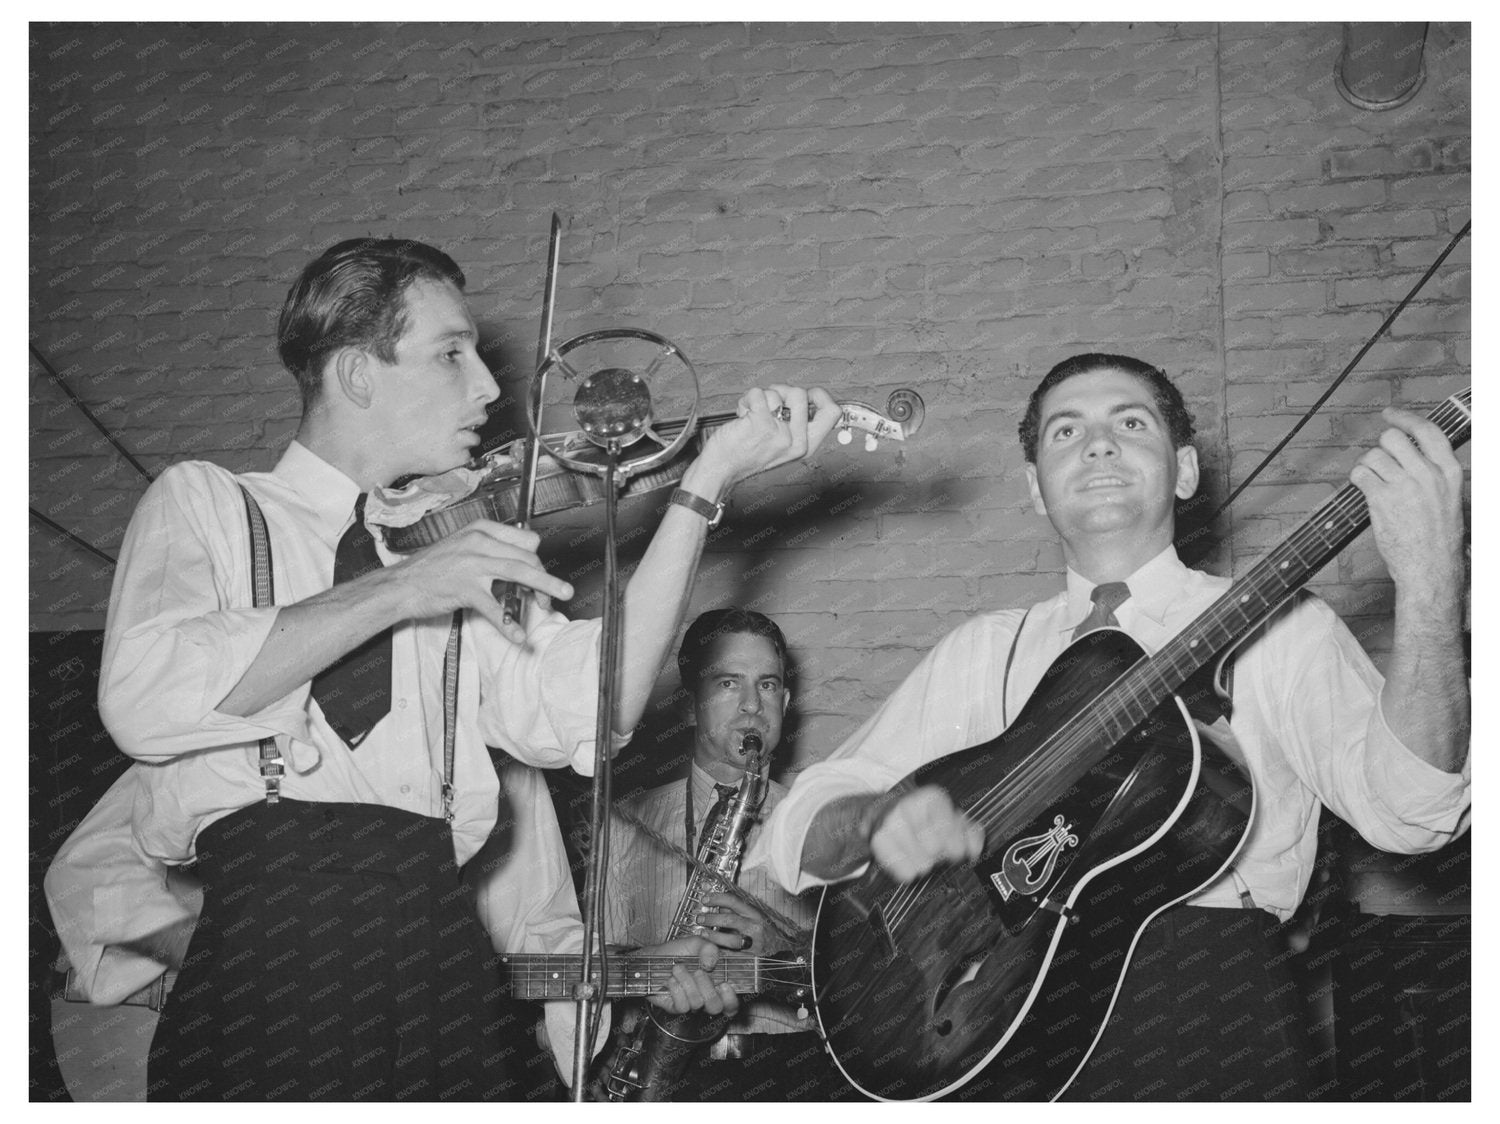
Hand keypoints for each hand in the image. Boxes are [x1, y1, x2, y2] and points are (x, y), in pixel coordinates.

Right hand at [384, 519, 573, 644]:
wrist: (401, 584)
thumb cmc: (433, 568)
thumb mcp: (464, 546)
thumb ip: (492, 551)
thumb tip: (524, 566)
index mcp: (482, 529)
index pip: (526, 539)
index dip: (538, 558)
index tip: (541, 574)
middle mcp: (479, 542)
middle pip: (527, 556)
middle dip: (545, 578)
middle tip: (556, 594)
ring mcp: (472, 564)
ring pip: (519, 572)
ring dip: (543, 588)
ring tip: (552, 602)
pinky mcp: (464, 588)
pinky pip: (493, 607)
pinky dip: (508, 623)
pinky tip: (517, 635)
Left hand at [636, 936, 740, 1016]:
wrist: (652, 958)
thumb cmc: (675, 951)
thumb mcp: (695, 943)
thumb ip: (709, 948)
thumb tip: (711, 965)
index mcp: (716, 983)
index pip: (731, 1003)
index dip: (731, 999)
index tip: (724, 984)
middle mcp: (705, 996)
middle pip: (716, 1006)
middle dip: (707, 988)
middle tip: (698, 972)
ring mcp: (690, 1003)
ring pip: (697, 1004)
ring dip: (687, 983)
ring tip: (677, 969)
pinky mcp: (676, 1007)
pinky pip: (682, 1005)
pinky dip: (676, 989)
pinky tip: (671, 979)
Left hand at [688, 384, 841, 496]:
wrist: (721, 469)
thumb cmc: (745, 455)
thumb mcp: (782, 446)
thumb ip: (797, 425)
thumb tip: (806, 397)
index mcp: (806, 446)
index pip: (833, 413)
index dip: (820, 396)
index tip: (806, 395)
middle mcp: (796, 441)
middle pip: (803, 394)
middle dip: (782, 390)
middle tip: (770, 404)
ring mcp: (779, 433)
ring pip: (779, 391)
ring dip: (762, 396)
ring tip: (753, 412)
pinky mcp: (761, 424)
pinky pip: (759, 393)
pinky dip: (747, 399)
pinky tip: (744, 413)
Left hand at [693, 891, 771, 952]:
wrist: (780, 946)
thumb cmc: (762, 927)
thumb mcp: (751, 913)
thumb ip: (732, 905)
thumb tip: (711, 892)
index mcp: (754, 913)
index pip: (734, 901)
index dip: (717, 898)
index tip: (705, 899)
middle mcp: (754, 927)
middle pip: (730, 920)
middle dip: (711, 918)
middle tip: (699, 918)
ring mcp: (752, 943)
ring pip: (731, 940)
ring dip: (713, 936)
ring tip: (702, 933)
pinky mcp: (750, 957)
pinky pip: (732, 954)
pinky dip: (720, 950)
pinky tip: (710, 947)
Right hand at [868, 786, 984, 882]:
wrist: (882, 812)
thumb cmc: (922, 819)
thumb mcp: (951, 819)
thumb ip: (970, 833)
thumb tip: (975, 851)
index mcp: (933, 797)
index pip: (954, 836)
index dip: (956, 847)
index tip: (950, 846)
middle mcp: (909, 805)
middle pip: (937, 851)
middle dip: (939, 856)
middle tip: (932, 850)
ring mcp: (891, 822)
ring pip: (923, 865)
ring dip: (923, 864)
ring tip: (919, 854)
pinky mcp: (878, 839)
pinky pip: (905, 873)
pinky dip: (908, 872)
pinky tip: (907, 861)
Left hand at [1349, 407, 1465, 606]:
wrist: (1431, 567)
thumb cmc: (1438, 537)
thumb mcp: (1449, 497)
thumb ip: (1433, 472)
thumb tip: (1411, 453)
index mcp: (1449, 472)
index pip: (1427, 431)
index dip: (1405, 418)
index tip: (1390, 414)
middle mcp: (1428, 474)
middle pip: (1392, 438)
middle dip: (1381, 447)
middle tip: (1380, 464)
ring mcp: (1404, 486)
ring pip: (1372, 455)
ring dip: (1368, 466)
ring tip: (1375, 484)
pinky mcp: (1382, 499)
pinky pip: (1360, 474)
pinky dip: (1358, 479)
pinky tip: (1366, 491)